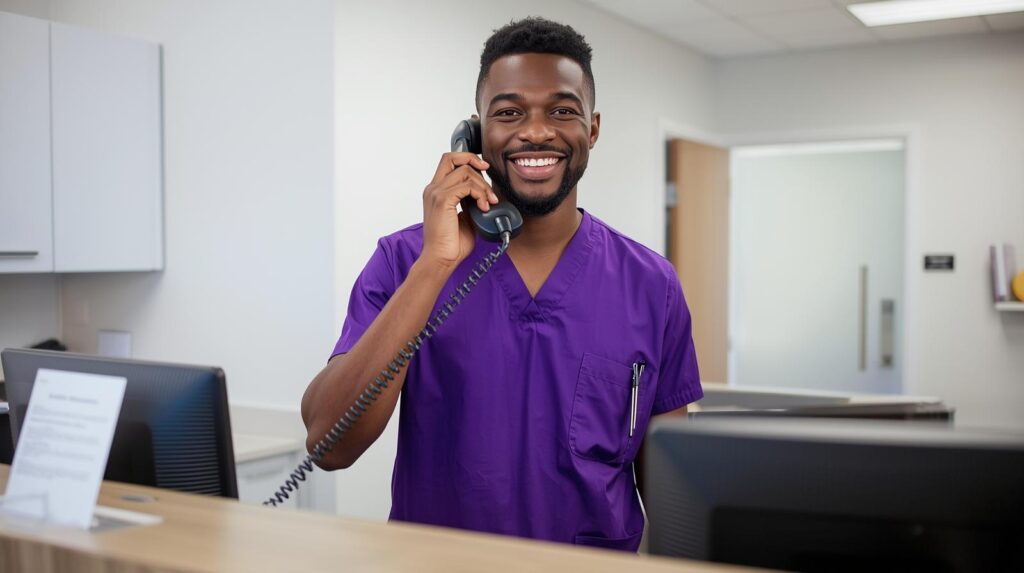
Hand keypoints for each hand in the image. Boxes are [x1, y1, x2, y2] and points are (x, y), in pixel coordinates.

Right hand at [420, 152, 497, 268]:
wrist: (441, 259)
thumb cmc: (451, 244)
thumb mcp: (466, 217)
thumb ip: (471, 202)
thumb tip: (486, 194)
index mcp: (436, 191)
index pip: (449, 162)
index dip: (468, 160)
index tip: (484, 169)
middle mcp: (433, 189)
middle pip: (452, 157)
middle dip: (474, 161)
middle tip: (488, 177)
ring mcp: (436, 193)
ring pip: (464, 171)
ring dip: (482, 185)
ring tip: (489, 202)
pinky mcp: (442, 200)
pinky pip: (466, 185)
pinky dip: (479, 194)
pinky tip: (484, 207)